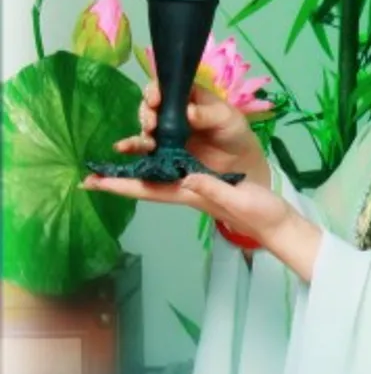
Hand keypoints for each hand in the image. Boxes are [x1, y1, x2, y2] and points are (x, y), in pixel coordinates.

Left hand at [81, 171, 323, 280]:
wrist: (277, 222)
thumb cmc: (259, 214)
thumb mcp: (237, 199)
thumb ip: (211, 187)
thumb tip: (185, 175)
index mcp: (190, 194)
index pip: (147, 190)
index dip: (118, 186)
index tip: (91, 182)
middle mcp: (187, 189)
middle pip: (146, 183)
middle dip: (118, 178)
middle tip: (90, 171)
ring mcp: (197, 185)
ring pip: (159, 174)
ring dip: (136, 167)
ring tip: (116, 156)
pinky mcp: (209, 178)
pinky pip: (178, 166)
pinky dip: (161, 159)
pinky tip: (156, 151)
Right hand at [114, 80, 270, 188]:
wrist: (241, 165)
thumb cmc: (236, 133)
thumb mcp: (227, 120)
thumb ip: (208, 114)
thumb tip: (188, 112)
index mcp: (188, 97)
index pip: (166, 87)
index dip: (156, 90)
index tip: (155, 100)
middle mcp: (173, 113)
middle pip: (151, 107)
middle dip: (146, 113)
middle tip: (151, 124)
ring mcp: (166, 134)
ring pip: (146, 128)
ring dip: (140, 131)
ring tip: (147, 139)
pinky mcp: (163, 154)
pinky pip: (144, 150)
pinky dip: (132, 147)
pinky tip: (124, 148)